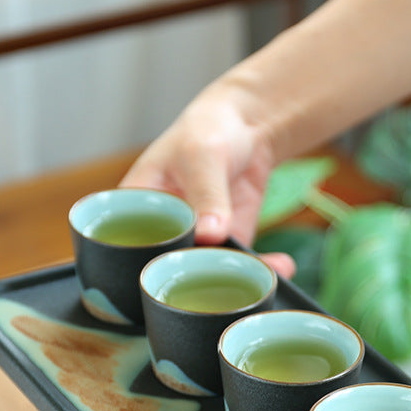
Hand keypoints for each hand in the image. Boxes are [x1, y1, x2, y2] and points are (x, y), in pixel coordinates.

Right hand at [119, 93, 294, 278]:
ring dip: (235, 279)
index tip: (181, 271)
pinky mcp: (222, 248)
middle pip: (167, 269)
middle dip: (197, 281)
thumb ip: (206, 195)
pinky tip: (281, 266)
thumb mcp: (202, 156)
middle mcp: (159, 233)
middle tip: (225, 272)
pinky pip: (237, 266)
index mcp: (133, 209)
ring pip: (205, 274)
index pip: (129, 248)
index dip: (148, 267)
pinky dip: (260, 268)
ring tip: (262, 274)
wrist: (245, 129)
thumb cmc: (207, 132)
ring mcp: (192, 243)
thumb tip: (210, 235)